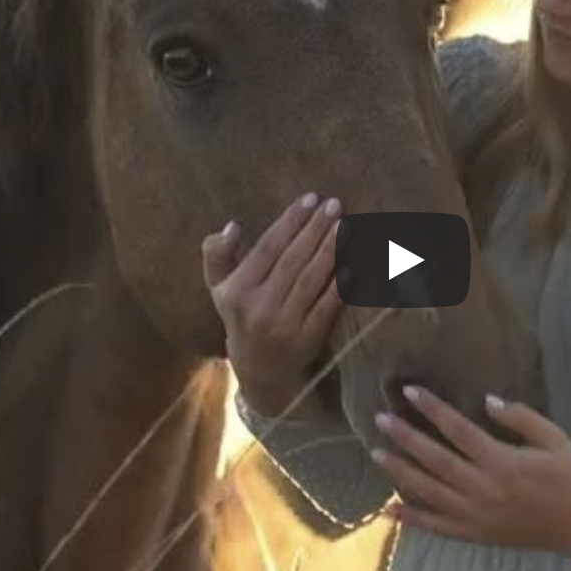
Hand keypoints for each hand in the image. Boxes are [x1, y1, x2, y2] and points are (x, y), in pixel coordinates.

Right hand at [202, 193, 343, 416]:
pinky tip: (353, 262)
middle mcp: (259, 308)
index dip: (290, 221)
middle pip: (293, 260)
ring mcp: (285, 325)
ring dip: (332, 249)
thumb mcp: (219, 289)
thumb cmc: (242, 317)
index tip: (310, 199)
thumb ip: (217, 255)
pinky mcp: (308, 339)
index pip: (267, 248)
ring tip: (346, 225)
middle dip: (316, 229)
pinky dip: (341, 283)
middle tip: (334, 205)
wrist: (261, 371)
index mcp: (236, 291)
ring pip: (312, 279)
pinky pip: (328, 305)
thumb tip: (232, 226)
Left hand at [371, 387, 570, 554]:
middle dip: (405, 438)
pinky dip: (412, 518)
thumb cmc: (568, 476)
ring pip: (429, 491)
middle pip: (435, 459)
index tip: (410, 392)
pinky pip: (437, 526)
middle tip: (380, 419)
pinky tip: (389, 508)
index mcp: (502, 461)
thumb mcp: (554, 438)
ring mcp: (475, 514)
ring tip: (377, 454)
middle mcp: (483, 488)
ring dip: (401, 472)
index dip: (433, 409)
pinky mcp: (474, 535)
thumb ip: (520, 417)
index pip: (458, 430)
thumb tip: (486, 401)